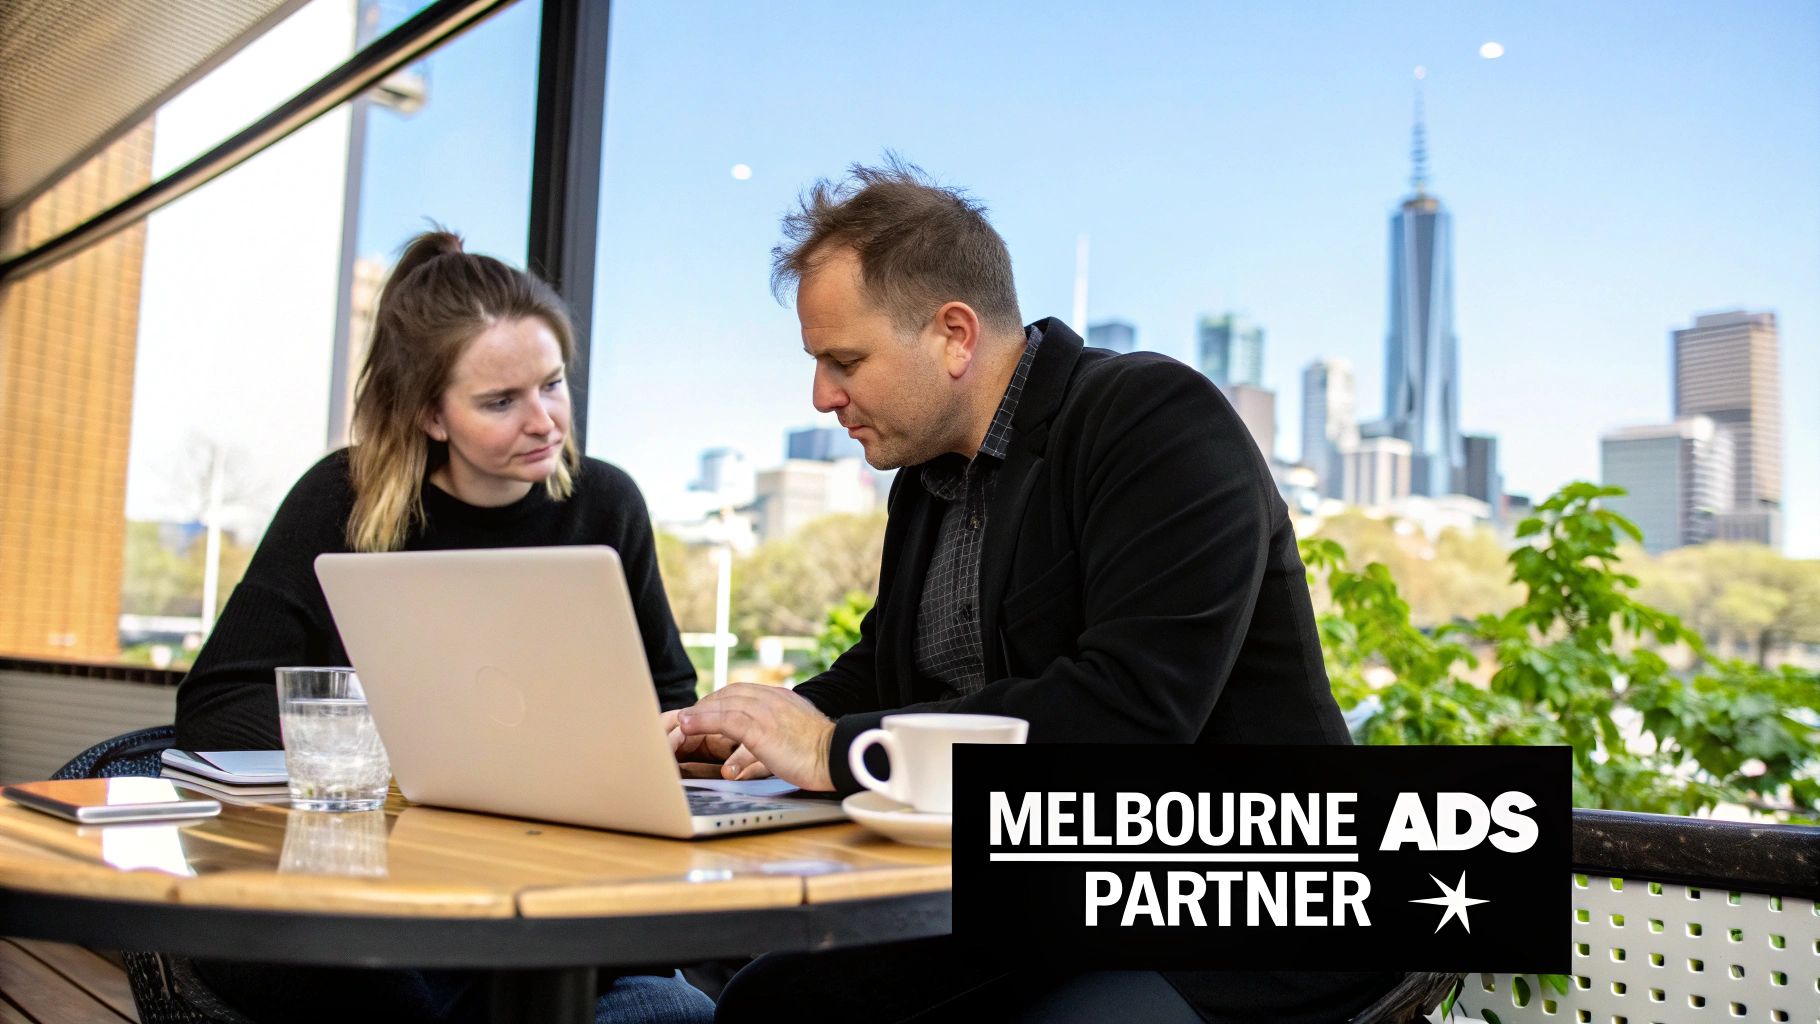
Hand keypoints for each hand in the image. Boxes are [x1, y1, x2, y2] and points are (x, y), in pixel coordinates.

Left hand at [674, 683, 835, 790]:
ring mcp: (766, 712)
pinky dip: (704, 720)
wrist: (837, 757)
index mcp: (782, 698)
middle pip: (730, 693)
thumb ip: (778, 728)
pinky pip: (725, 719)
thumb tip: (763, 738)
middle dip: (707, 704)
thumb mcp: (798, 732)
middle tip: (690, 719)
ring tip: (682, 722)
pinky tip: (689, 725)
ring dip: (699, 712)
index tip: (707, 712)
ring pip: (725, 704)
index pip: (743, 691)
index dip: (720, 700)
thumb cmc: (821, 754)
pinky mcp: (761, 729)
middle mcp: (773, 699)